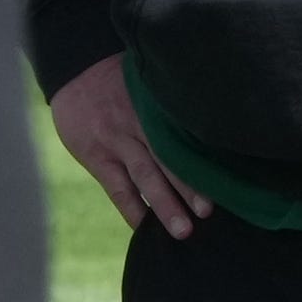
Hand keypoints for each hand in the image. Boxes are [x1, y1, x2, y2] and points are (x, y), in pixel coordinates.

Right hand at [48, 54, 212, 238]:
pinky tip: (144, 228)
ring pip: (145, 177)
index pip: (186, 136)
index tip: (226, 180)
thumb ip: (174, 106)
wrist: (76, 71)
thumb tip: (209, 126)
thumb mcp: (152, 84)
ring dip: (164, 205)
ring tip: (183, 230)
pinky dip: (131, 209)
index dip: (204, 158)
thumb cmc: (124, 79)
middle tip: (208, 212)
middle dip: (190, 188)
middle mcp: (140, 125)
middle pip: (169, 159)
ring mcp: (117, 142)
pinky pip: (116, 188)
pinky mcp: (97, 157)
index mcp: (158, 106)